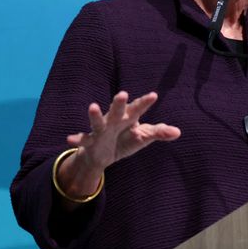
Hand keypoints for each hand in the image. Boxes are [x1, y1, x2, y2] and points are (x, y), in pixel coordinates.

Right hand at [57, 91, 179, 202]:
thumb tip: (177, 132)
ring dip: (95, 115)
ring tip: (92, 107)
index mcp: (127, 117)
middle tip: (123, 94)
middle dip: (119, 103)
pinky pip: (83, 140)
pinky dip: (77, 139)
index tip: (154, 96)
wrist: (102, 154)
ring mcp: (100, 130)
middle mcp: (113, 120)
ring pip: (97, 122)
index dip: (144, 103)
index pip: (137, 109)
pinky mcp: (90, 141)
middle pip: (117, 111)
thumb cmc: (125, 139)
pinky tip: (69, 139)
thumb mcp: (142, 137)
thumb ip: (158, 132)